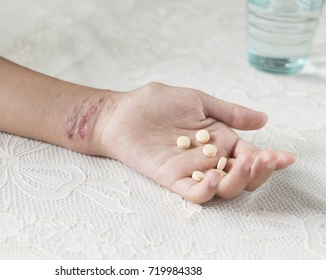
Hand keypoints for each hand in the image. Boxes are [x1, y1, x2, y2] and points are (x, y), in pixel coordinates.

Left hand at [99, 83, 294, 203]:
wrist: (122, 112)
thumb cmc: (156, 103)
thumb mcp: (198, 101)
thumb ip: (228, 112)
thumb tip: (263, 119)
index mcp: (220, 139)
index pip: (250, 154)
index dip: (270, 158)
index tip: (285, 156)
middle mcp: (209, 158)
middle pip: (241, 176)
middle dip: (259, 172)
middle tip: (264, 160)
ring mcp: (191, 170)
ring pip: (222, 188)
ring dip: (238, 181)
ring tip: (244, 165)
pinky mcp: (171, 179)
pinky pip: (193, 193)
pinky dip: (206, 191)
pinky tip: (212, 178)